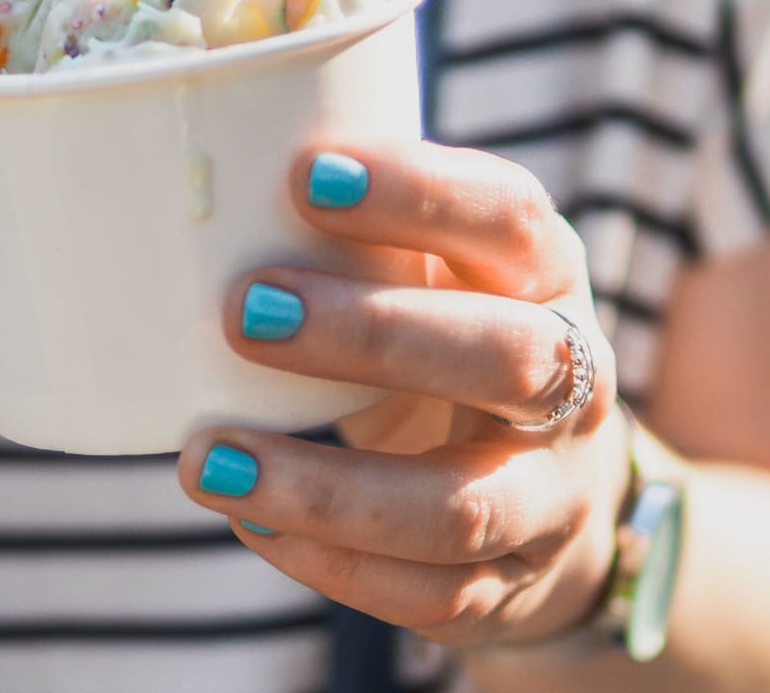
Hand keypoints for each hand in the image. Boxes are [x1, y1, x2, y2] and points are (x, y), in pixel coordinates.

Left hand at [179, 140, 629, 651]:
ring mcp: (550, 499)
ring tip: (209, 461)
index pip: (509, 219)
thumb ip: (354, 245)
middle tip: (242, 313)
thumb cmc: (448, 350)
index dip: (418, 191)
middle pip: (507, 355)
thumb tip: (197, 198)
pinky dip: (330, 563)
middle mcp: (573, 388)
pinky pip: (426, 593)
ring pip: (459, 506)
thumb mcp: (431, 282)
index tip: (305, 175)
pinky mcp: (506, 589)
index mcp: (547, 279)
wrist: (548, 499)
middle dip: (373, 332)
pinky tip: (251, 523)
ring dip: (324, 487)